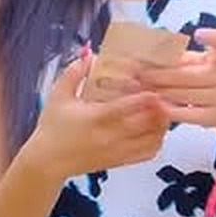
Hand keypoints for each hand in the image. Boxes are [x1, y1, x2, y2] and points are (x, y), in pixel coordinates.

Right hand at [32, 52, 169, 177]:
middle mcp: (109, 137)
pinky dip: (157, 142)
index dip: (144, 100)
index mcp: (95, 118)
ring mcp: (116, 151)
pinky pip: (146, 154)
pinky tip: (156, 130)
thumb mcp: (58, 96)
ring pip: (150, 141)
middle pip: (144, 125)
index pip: (124, 109)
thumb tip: (88, 54)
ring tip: (164, 111)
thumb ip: (73, 74)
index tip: (156, 90)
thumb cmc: (52, 127)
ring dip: (161, 126)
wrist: (47, 162)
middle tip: (168, 96)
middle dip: (160, 111)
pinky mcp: (119, 162)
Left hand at [144, 26, 215, 136]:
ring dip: (158, 90)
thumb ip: (180, 57)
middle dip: (158, 74)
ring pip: (182, 94)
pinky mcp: (215, 118)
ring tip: (142, 86)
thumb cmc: (212, 78)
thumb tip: (146, 54)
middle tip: (138, 72)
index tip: (198, 34)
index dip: (214, 37)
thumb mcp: (203, 63)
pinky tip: (155, 102)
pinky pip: (185, 114)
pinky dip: (167, 108)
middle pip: (186, 74)